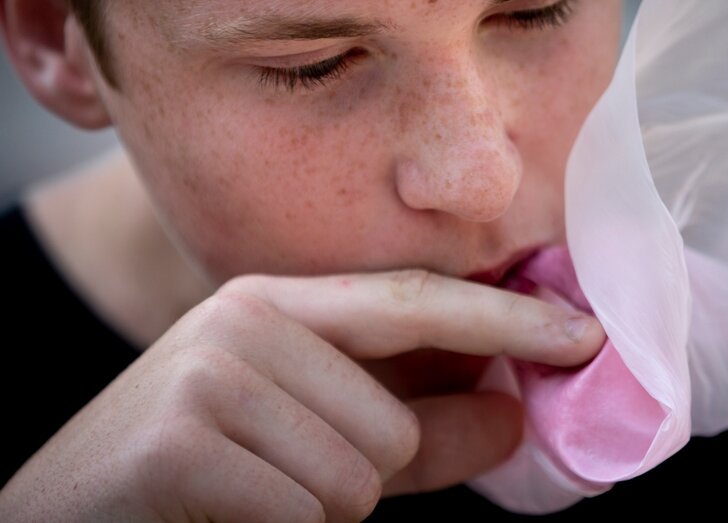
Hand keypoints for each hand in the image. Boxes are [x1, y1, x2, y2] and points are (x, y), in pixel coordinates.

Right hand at [0, 269, 604, 521]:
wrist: (66, 510)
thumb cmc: (201, 473)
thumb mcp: (316, 440)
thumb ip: (421, 430)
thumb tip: (517, 416)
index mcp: (278, 303)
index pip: (415, 301)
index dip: (507, 321)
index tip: (586, 334)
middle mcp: (245, 318)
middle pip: (392, 426)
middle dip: (357, 479)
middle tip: (275, 478)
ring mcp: (209, 373)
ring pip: (356, 478)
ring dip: (315, 513)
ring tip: (247, 494)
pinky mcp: (181, 441)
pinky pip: (305, 514)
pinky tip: (220, 513)